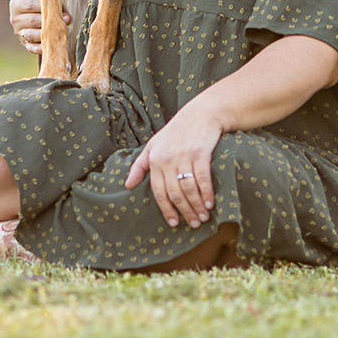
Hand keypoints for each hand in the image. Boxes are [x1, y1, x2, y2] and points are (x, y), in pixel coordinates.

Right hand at [9, 0, 71, 56]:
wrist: (36, 13)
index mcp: (16, 4)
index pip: (30, 6)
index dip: (45, 6)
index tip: (61, 7)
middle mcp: (14, 19)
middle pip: (32, 21)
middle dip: (49, 20)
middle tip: (67, 19)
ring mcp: (19, 33)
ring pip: (32, 35)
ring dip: (47, 34)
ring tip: (62, 31)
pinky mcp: (25, 44)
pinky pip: (32, 48)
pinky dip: (42, 48)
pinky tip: (51, 45)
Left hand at [125, 100, 224, 228]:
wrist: (201, 113)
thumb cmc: (176, 131)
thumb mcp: (153, 145)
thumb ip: (140, 165)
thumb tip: (127, 185)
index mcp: (155, 159)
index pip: (158, 191)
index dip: (166, 209)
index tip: (174, 223)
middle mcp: (168, 159)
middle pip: (174, 193)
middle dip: (184, 211)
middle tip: (194, 224)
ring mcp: (184, 156)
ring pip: (188, 188)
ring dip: (197, 206)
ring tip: (203, 217)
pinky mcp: (201, 153)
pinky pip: (202, 178)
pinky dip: (206, 193)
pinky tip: (210, 203)